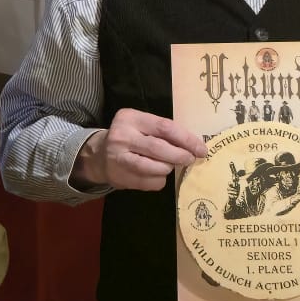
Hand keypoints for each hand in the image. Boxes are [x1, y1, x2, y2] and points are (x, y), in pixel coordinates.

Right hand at [70, 109, 205, 191]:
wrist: (99, 156)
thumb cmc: (129, 138)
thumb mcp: (142, 126)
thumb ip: (163, 132)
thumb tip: (194, 145)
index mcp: (130, 118)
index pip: (164, 127)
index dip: (186, 139)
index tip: (200, 148)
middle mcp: (122, 136)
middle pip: (159, 148)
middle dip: (180, 155)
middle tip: (190, 159)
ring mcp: (119, 158)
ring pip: (155, 168)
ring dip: (168, 168)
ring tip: (170, 165)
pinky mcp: (120, 177)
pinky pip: (150, 182)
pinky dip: (160, 180)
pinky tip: (156, 175)